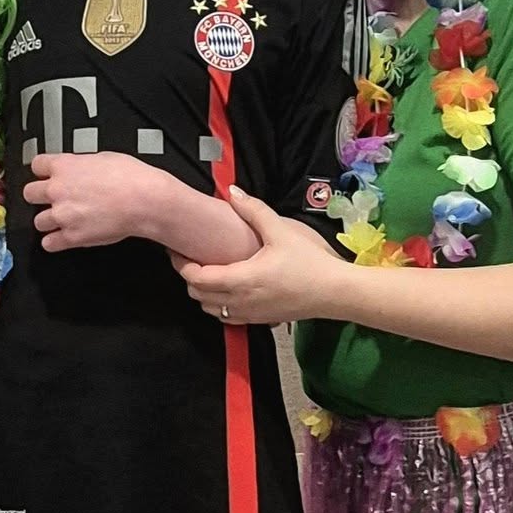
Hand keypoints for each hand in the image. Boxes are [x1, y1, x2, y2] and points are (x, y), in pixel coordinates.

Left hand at [23, 150, 156, 251]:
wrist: (144, 201)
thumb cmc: (130, 178)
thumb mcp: (101, 157)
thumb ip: (80, 165)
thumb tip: (77, 170)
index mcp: (64, 166)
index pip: (36, 165)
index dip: (43, 171)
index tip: (46, 175)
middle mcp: (57, 190)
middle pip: (29, 193)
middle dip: (39, 196)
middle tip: (51, 199)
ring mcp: (62, 215)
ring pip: (38, 221)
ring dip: (48, 221)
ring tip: (63, 219)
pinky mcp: (71, 237)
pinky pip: (49, 244)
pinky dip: (54, 242)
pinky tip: (61, 237)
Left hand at [177, 185, 340, 324]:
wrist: (335, 293)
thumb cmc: (310, 262)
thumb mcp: (281, 231)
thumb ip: (254, 210)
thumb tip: (231, 192)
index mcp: (241, 279)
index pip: (197, 279)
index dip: (181, 265)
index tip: (177, 250)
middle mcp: (240, 302)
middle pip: (198, 297)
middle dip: (190, 278)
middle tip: (190, 258)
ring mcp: (249, 315)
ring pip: (211, 310)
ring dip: (204, 294)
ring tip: (208, 272)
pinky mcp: (260, 321)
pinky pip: (228, 317)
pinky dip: (219, 305)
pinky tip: (229, 288)